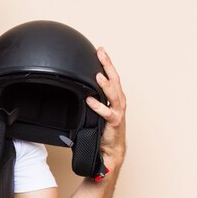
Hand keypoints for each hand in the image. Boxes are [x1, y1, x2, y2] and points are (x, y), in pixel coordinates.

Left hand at [86, 47, 126, 172]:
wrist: (111, 148)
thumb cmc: (104, 127)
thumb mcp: (97, 109)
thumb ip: (92, 96)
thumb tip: (77, 86)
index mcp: (116, 96)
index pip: (112, 75)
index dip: (107, 62)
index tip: (100, 49)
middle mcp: (119, 101)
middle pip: (115, 79)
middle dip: (108, 65)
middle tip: (101, 53)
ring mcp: (118, 112)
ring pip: (113, 94)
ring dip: (105, 84)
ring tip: (98, 75)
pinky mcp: (114, 122)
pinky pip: (106, 113)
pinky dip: (98, 106)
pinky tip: (90, 100)